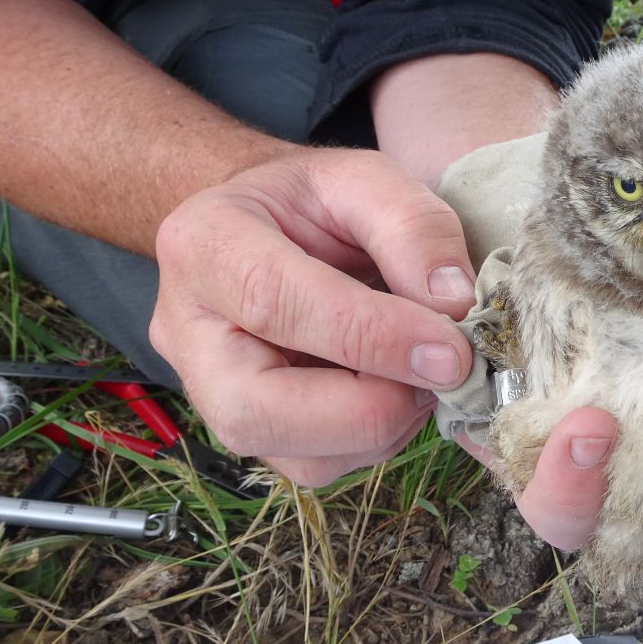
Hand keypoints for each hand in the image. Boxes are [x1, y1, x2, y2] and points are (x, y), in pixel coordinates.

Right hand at [150, 148, 478, 485]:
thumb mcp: (364, 178)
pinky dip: (376, 439)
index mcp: (204, 244)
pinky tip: (397, 387)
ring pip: (293, 458)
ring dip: (381, 428)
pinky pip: (317, 465)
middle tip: (442, 377)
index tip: (450, 351)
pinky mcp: (252, 432)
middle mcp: (188, 332)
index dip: (371, 336)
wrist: (271, 229)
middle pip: (253, 410)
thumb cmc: (312, 204)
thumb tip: (454, 303)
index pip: (272, 303)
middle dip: (366, 411)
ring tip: (422, 373)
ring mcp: (211, 393)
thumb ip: (411, 225)